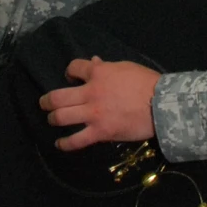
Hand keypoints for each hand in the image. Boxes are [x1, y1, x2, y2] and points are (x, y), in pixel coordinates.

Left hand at [40, 56, 160, 151]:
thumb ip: (107, 67)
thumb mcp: (125, 68)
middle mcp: (90, 92)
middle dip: (47, 101)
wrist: (162, 104)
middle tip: (44, 103)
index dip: (69, 72)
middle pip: (57, 97)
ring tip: (52, 120)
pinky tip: (60, 144)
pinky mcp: (100, 132)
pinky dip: (65, 144)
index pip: (73, 68)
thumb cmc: (146, 83)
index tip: (70, 77)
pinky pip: (76, 140)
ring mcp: (93, 114)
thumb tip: (94, 62)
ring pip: (61, 117)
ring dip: (52, 119)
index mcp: (98, 73)